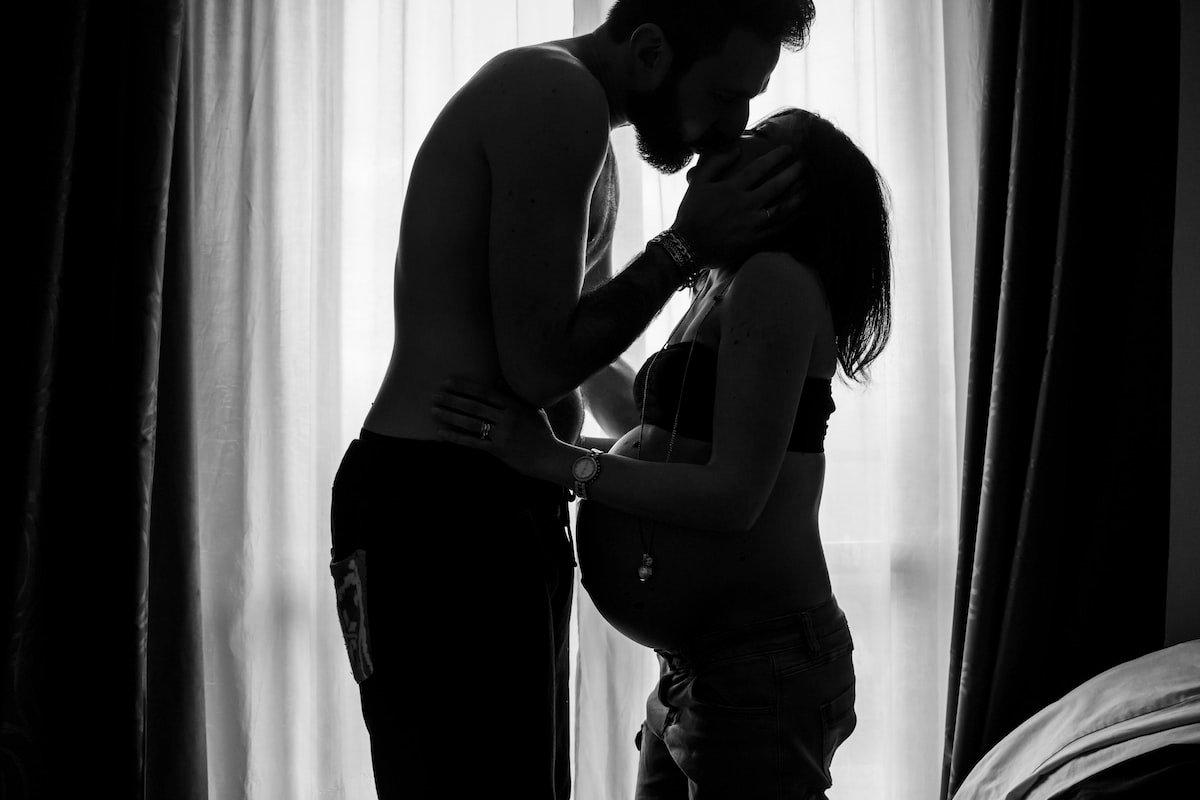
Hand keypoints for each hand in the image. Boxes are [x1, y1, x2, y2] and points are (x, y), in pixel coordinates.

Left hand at [431, 377, 562, 478]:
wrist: (551, 458)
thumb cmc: (542, 433)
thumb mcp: (532, 410)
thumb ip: (514, 396)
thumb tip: (497, 380)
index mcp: (514, 406)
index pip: (484, 393)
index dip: (465, 387)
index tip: (448, 382)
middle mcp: (507, 418)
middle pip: (474, 406)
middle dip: (452, 400)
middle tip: (435, 395)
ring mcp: (502, 435)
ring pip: (471, 423)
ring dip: (450, 416)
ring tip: (434, 411)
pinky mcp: (498, 451)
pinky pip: (472, 443)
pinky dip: (455, 437)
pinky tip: (441, 433)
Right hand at [672, 143, 807, 264]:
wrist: (686, 247)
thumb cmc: (691, 214)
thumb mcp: (698, 183)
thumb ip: (716, 163)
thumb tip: (735, 147)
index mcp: (731, 189)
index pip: (759, 169)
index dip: (776, 157)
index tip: (788, 150)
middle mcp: (744, 205)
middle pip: (775, 186)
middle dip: (792, 174)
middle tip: (804, 166)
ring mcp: (751, 224)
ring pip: (781, 208)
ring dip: (797, 196)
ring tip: (808, 187)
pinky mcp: (754, 241)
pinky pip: (778, 229)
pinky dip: (791, 220)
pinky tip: (800, 212)